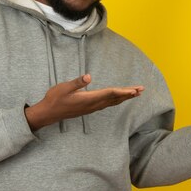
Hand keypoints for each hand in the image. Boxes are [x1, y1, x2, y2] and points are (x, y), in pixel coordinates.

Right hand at [25, 74, 143, 130]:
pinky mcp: (89, 108)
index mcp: (89, 99)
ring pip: (112, 102)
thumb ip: (76, 83)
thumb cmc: (55, 99)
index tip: (134, 90)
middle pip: (115, 99)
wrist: (48, 113)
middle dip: (129, 94)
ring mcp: (92, 107)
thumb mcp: (64, 88)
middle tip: (141, 90)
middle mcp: (93, 105)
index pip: (110, 94)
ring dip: (124, 97)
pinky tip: (119, 98)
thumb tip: (88, 77)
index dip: (123, 91)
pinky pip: (107, 104)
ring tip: (135, 93)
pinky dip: (116, 100)